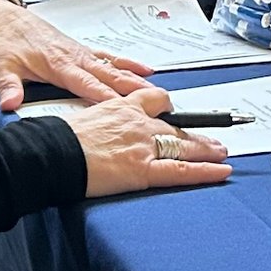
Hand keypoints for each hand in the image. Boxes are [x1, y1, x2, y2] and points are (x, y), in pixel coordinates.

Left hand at [0, 0, 153, 110]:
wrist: (3, 18)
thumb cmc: (5, 41)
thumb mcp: (1, 66)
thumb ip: (9, 87)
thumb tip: (9, 104)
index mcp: (58, 64)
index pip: (88, 85)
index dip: (107, 97)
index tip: (126, 108)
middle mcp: (74, 57)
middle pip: (109, 75)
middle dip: (132, 89)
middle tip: (155, 100)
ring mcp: (80, 52)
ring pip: (113, 66)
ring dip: (135, 78)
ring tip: (157, 89)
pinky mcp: (80, 49)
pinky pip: (109, 57)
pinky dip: (128, 63)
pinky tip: (144, 69)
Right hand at [67, 86, 231, 196]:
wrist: (49, 154)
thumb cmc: (57, 139)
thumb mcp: (82, 119)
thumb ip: (100, 122)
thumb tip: (101, 131)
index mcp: (121, 108)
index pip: (154, 99)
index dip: (167, 105)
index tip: (174, 109)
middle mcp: (137, 123)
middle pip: (174, 125)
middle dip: (196, 133)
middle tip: (212, 138)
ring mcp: (143, 146)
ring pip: (183, 145)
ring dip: (206, 149)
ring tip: (221, 152)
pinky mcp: (143, 169)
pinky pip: (181, 170)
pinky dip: (205, 171)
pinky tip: (221, 171)